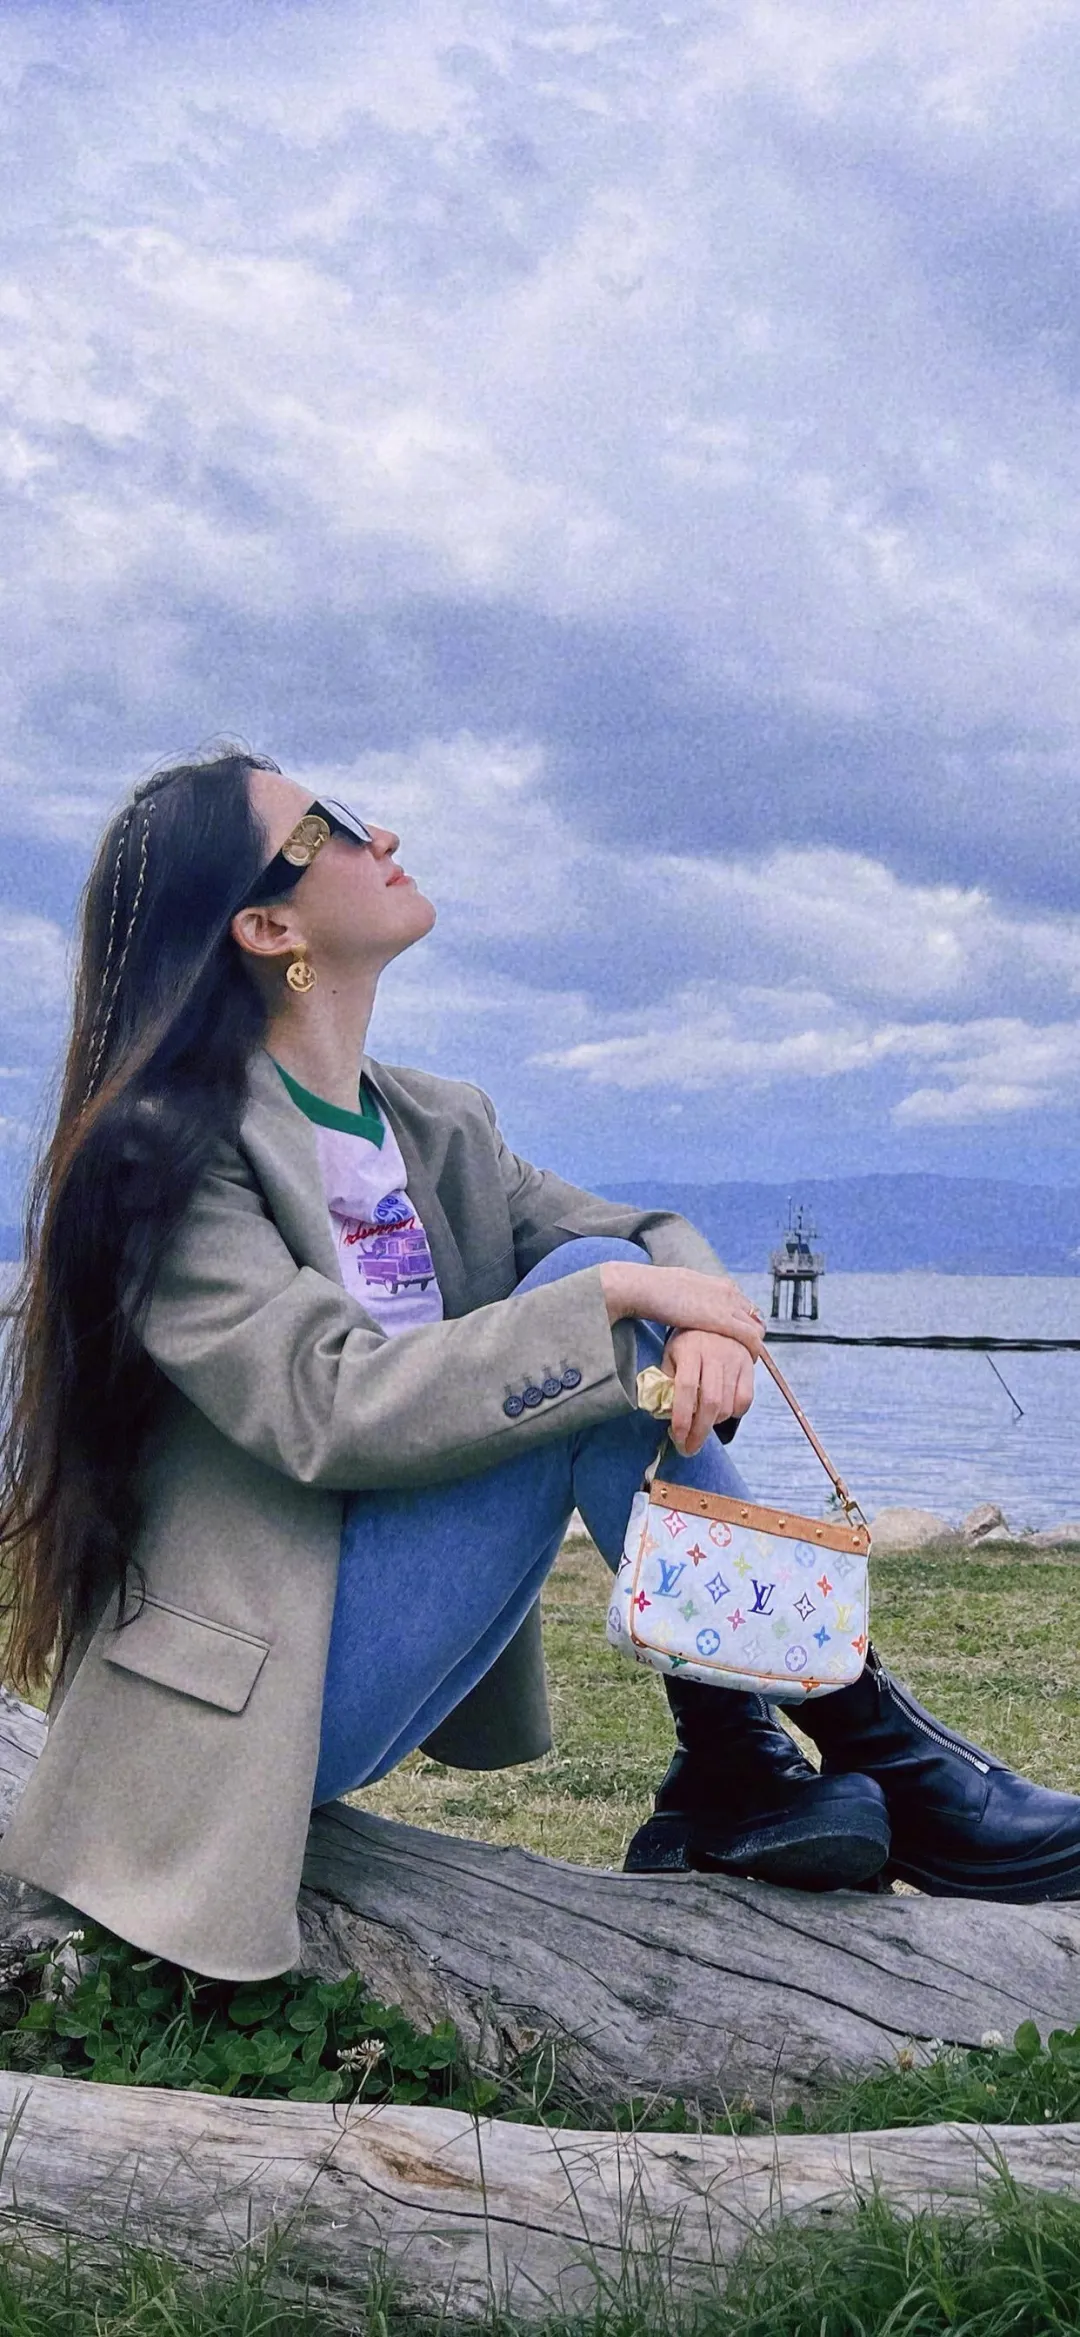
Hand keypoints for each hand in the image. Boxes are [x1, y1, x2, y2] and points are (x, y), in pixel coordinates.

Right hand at [600, 1261, 764, 1353]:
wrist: (647, 1288)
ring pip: (757, 1328)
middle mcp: (729, 1292)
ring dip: (755, 1345)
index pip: (744, 1304)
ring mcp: (728, 1305)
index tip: (740, 1337)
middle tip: (748, 1352)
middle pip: (755, 1316)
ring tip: (749, 1360)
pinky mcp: (723, 1319)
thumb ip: (692, 1300)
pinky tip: (750, 1361)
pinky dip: (754, 1350)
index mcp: (719, 1285)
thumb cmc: (655, 1290)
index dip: (744, 1322)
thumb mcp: (682, 1291)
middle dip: (754, 1334)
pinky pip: (751, 1337)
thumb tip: (687, 1309)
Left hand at [661, 1329, 755, 1455]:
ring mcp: (734, 1360)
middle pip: (710, 1402)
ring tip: (702, 1425)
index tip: (677, 1437)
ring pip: (727, 1404)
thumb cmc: (689, 1341)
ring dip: (714, 1423)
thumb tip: (663, 1412)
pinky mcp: (749, 1366)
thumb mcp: (672, 1355)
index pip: (686, 1388)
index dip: (682, 1417)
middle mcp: (714, 1354)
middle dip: (699, 1431)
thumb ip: (667, 1381)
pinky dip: (734, 1412)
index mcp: (690, 1350)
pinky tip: (723, 1412)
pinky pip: (745, 1400)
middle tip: (690, 1447)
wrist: (717, 1318)